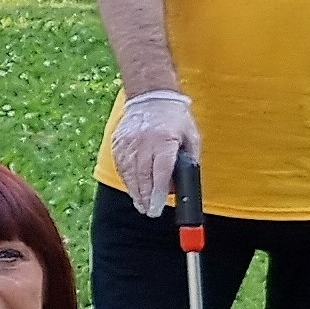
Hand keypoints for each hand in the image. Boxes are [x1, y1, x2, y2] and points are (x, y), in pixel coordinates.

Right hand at [111, 90, 196, 217]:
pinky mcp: (118, 143)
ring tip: (142, 204)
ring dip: (136, 192)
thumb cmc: (176, 119)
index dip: (158, 193)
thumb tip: (181, 185)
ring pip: (130, 174)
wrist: (151, 97)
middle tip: (150, 211)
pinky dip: (127, 179)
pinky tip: (134, 187)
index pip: (160, 172)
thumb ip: (189, 161)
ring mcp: (128, 142)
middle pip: (143, 177)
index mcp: (165, 140)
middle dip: (146, 198)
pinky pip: (121, 166)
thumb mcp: (191, 138)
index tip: (157, 207)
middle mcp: (144, 142)